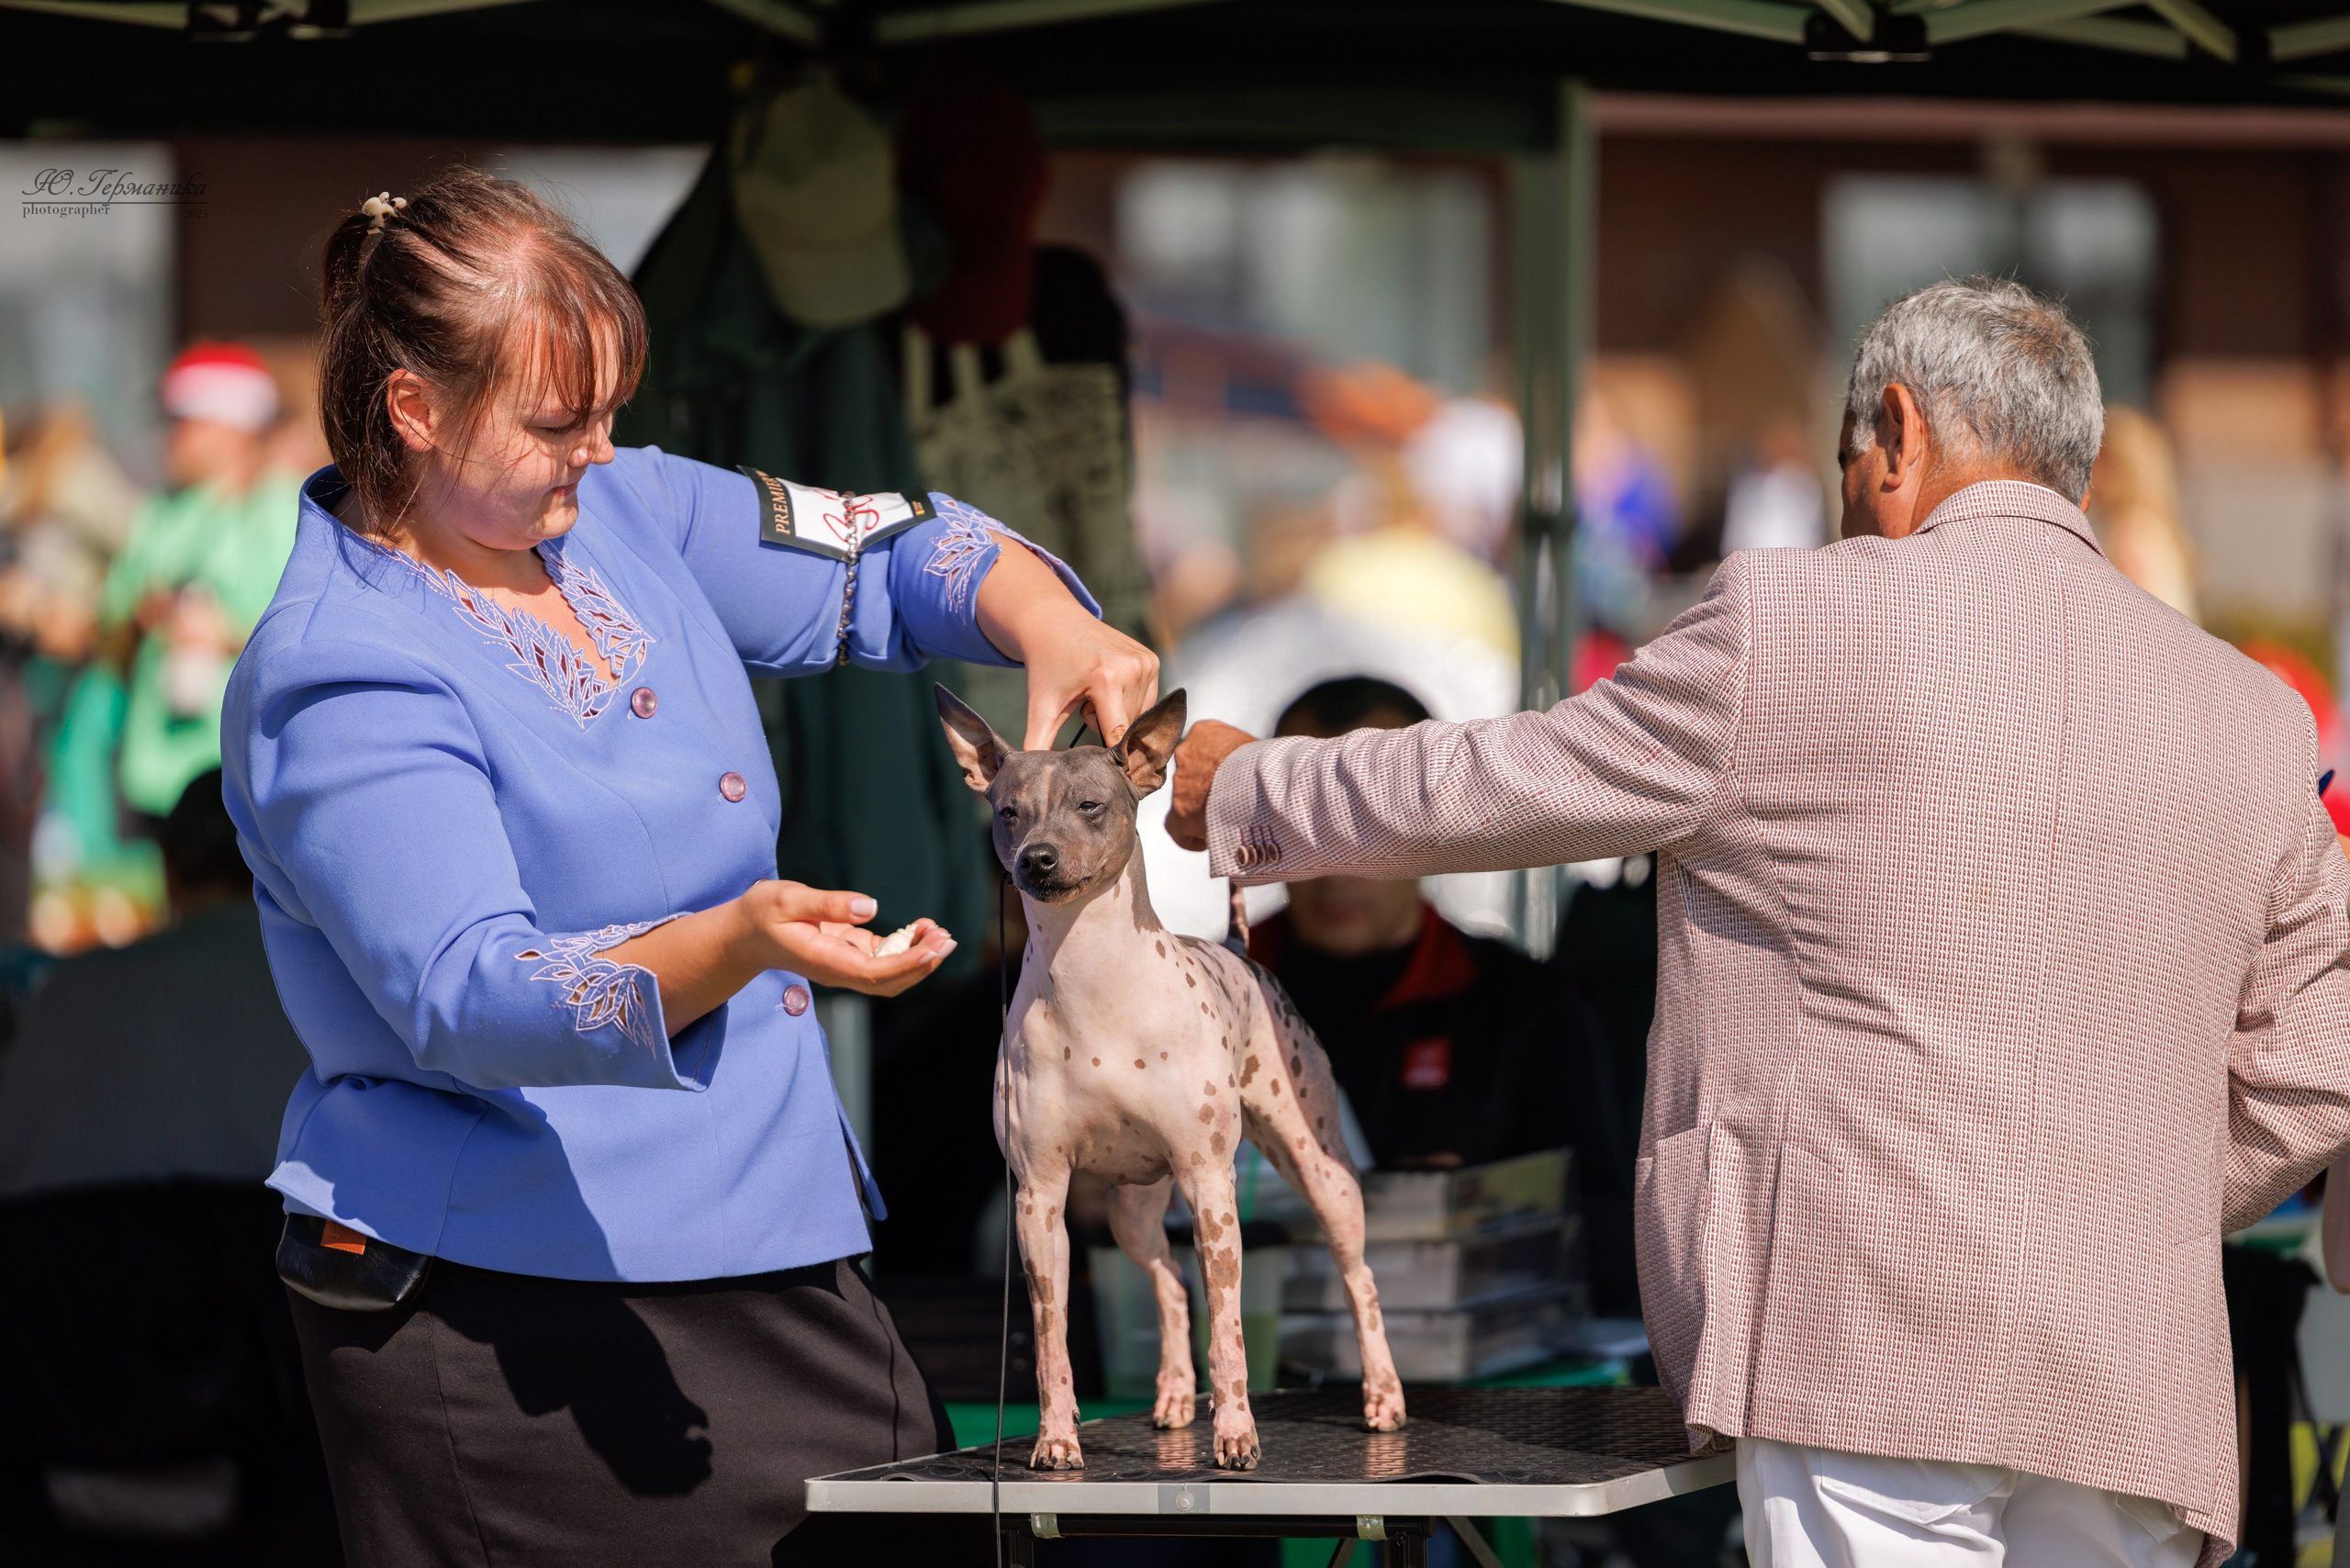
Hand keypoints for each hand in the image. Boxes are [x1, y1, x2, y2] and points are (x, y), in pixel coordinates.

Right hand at [734, 881, 954, 997]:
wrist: (744, 934)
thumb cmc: (761, 914)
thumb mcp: (787, 899)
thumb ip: (828, 904)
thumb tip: (870, 908)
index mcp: (823, 960)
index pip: (872, 973)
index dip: (906, 965)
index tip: (932, 949)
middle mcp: (837, 970)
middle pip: (888, 982)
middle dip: (921, 964)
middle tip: (947, 938)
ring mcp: (844, 965)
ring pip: (889, 974)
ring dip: (918, 957)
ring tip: (941, 932)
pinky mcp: (849, 954)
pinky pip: (884, 959)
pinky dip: (906, 947)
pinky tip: (922, 928)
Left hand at [974, 533, 1158, 747]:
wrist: (1053, 622)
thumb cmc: (1046, 667)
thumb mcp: (1041, 707)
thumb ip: (1038, 743)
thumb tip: (1031, 778)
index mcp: (1107, 680)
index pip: (1118, 734)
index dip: (1110, 753)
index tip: (1105, 768)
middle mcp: (1132, 668)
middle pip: (1127, 726)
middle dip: (1104, 724)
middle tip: (1083, 702)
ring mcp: (1146, 662)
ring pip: (1138, 715)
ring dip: (1117, 712)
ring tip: (1094, 691)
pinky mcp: (1152, 659)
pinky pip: (1146, 699)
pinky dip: (1127, 699)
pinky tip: (1107, 683)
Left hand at [1166, 720, 1256, 851]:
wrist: (1260, 780)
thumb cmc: (1267, 763)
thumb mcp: (1252, 746)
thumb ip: (1238, 754)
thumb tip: (1248, 769)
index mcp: (1204, 731)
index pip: (1201, 749)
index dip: (1212, 769)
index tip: (1227, 783)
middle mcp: (1186, 753)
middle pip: (1190, 775)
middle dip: (1205, 790)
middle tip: (1227, 804)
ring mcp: (1180, 782)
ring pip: (1184, 800)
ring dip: (1201, 811)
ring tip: (1226, 823)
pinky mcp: (1179, 811)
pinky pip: (1176, 828)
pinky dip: (1189, 836)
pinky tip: (1207, 842)